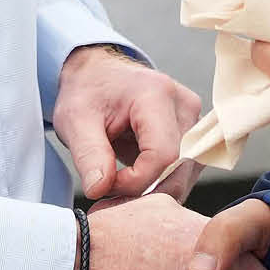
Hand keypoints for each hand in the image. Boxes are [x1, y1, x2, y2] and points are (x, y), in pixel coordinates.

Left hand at [54, 45, 202, 201]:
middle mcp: (183, 105)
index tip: (106, 184)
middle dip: (146, 191)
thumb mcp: (75, 120)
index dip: (135, 181)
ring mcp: (193, 119)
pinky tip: (136, 178)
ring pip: (185, 174)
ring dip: (154, 188)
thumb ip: (89, 155)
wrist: (99, 75)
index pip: (162, 156)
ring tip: (122, 183)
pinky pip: (184, 170)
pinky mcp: (193, 133)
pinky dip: (161, 182)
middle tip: (113, 194)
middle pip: (179, 168)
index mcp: (156, 95)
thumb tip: (99, 189)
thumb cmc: (88, 93)